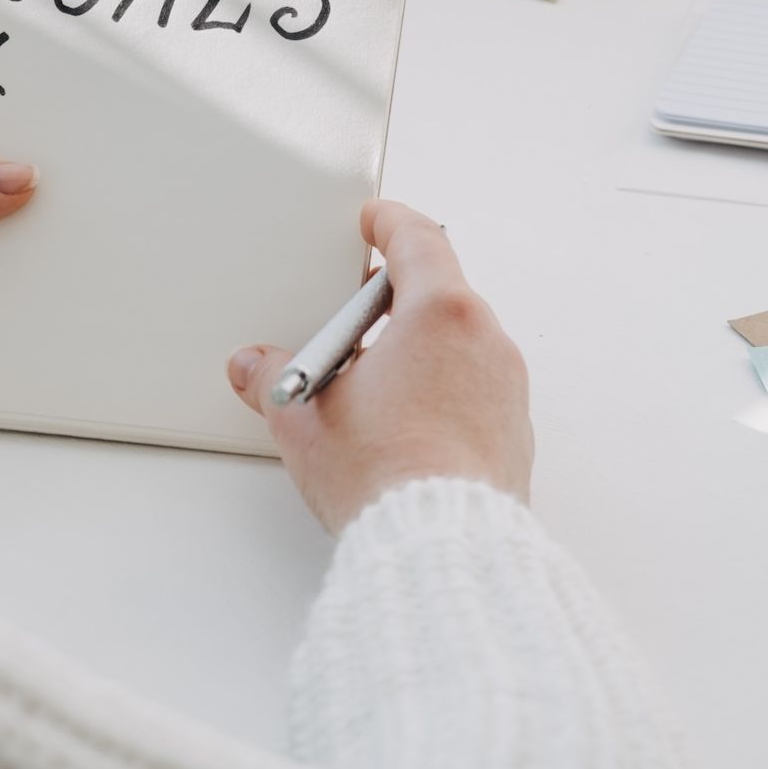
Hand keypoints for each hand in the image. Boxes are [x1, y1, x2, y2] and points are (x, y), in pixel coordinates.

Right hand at [228, 200, 533, 531]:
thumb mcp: (305, 420)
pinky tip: (402, 427)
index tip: (375, 219)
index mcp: (441, 314)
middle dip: (393, 300)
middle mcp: (486, 341)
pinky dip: (440, 392)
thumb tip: (255, 366)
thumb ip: (272, 379)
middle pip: (440, 293)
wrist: (443, 549)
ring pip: (457, 345)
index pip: (419, 240)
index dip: (390, 223)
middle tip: (352, 315)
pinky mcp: (513, 431)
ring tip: (369, 387)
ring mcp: (507, 388)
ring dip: (416, 350)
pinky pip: (474, 389)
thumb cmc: (387, 477)